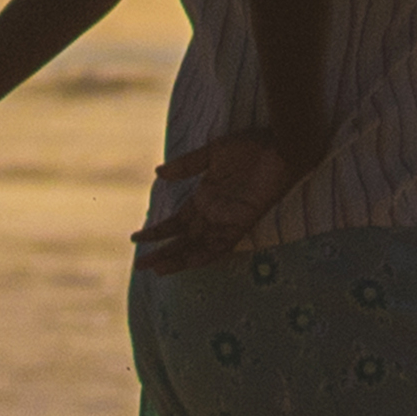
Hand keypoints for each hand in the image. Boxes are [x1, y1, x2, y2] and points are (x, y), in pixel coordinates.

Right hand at [145, 127, 306, 269]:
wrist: (282, 146)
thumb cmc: (252, 146)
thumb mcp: (213, 152)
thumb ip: (187, 165)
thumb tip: (158, 173)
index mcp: (205, 197)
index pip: (176, 222)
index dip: (157, 232)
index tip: (135, 239)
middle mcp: (214, 213)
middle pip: (184, 240)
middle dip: (162, 253)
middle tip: (140, 266)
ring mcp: (227, 220)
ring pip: (198, 247)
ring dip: (179, 259)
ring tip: (157, 269)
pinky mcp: (243, 223)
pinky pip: (222, 244)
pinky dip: (205, 254)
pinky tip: (189, 263)